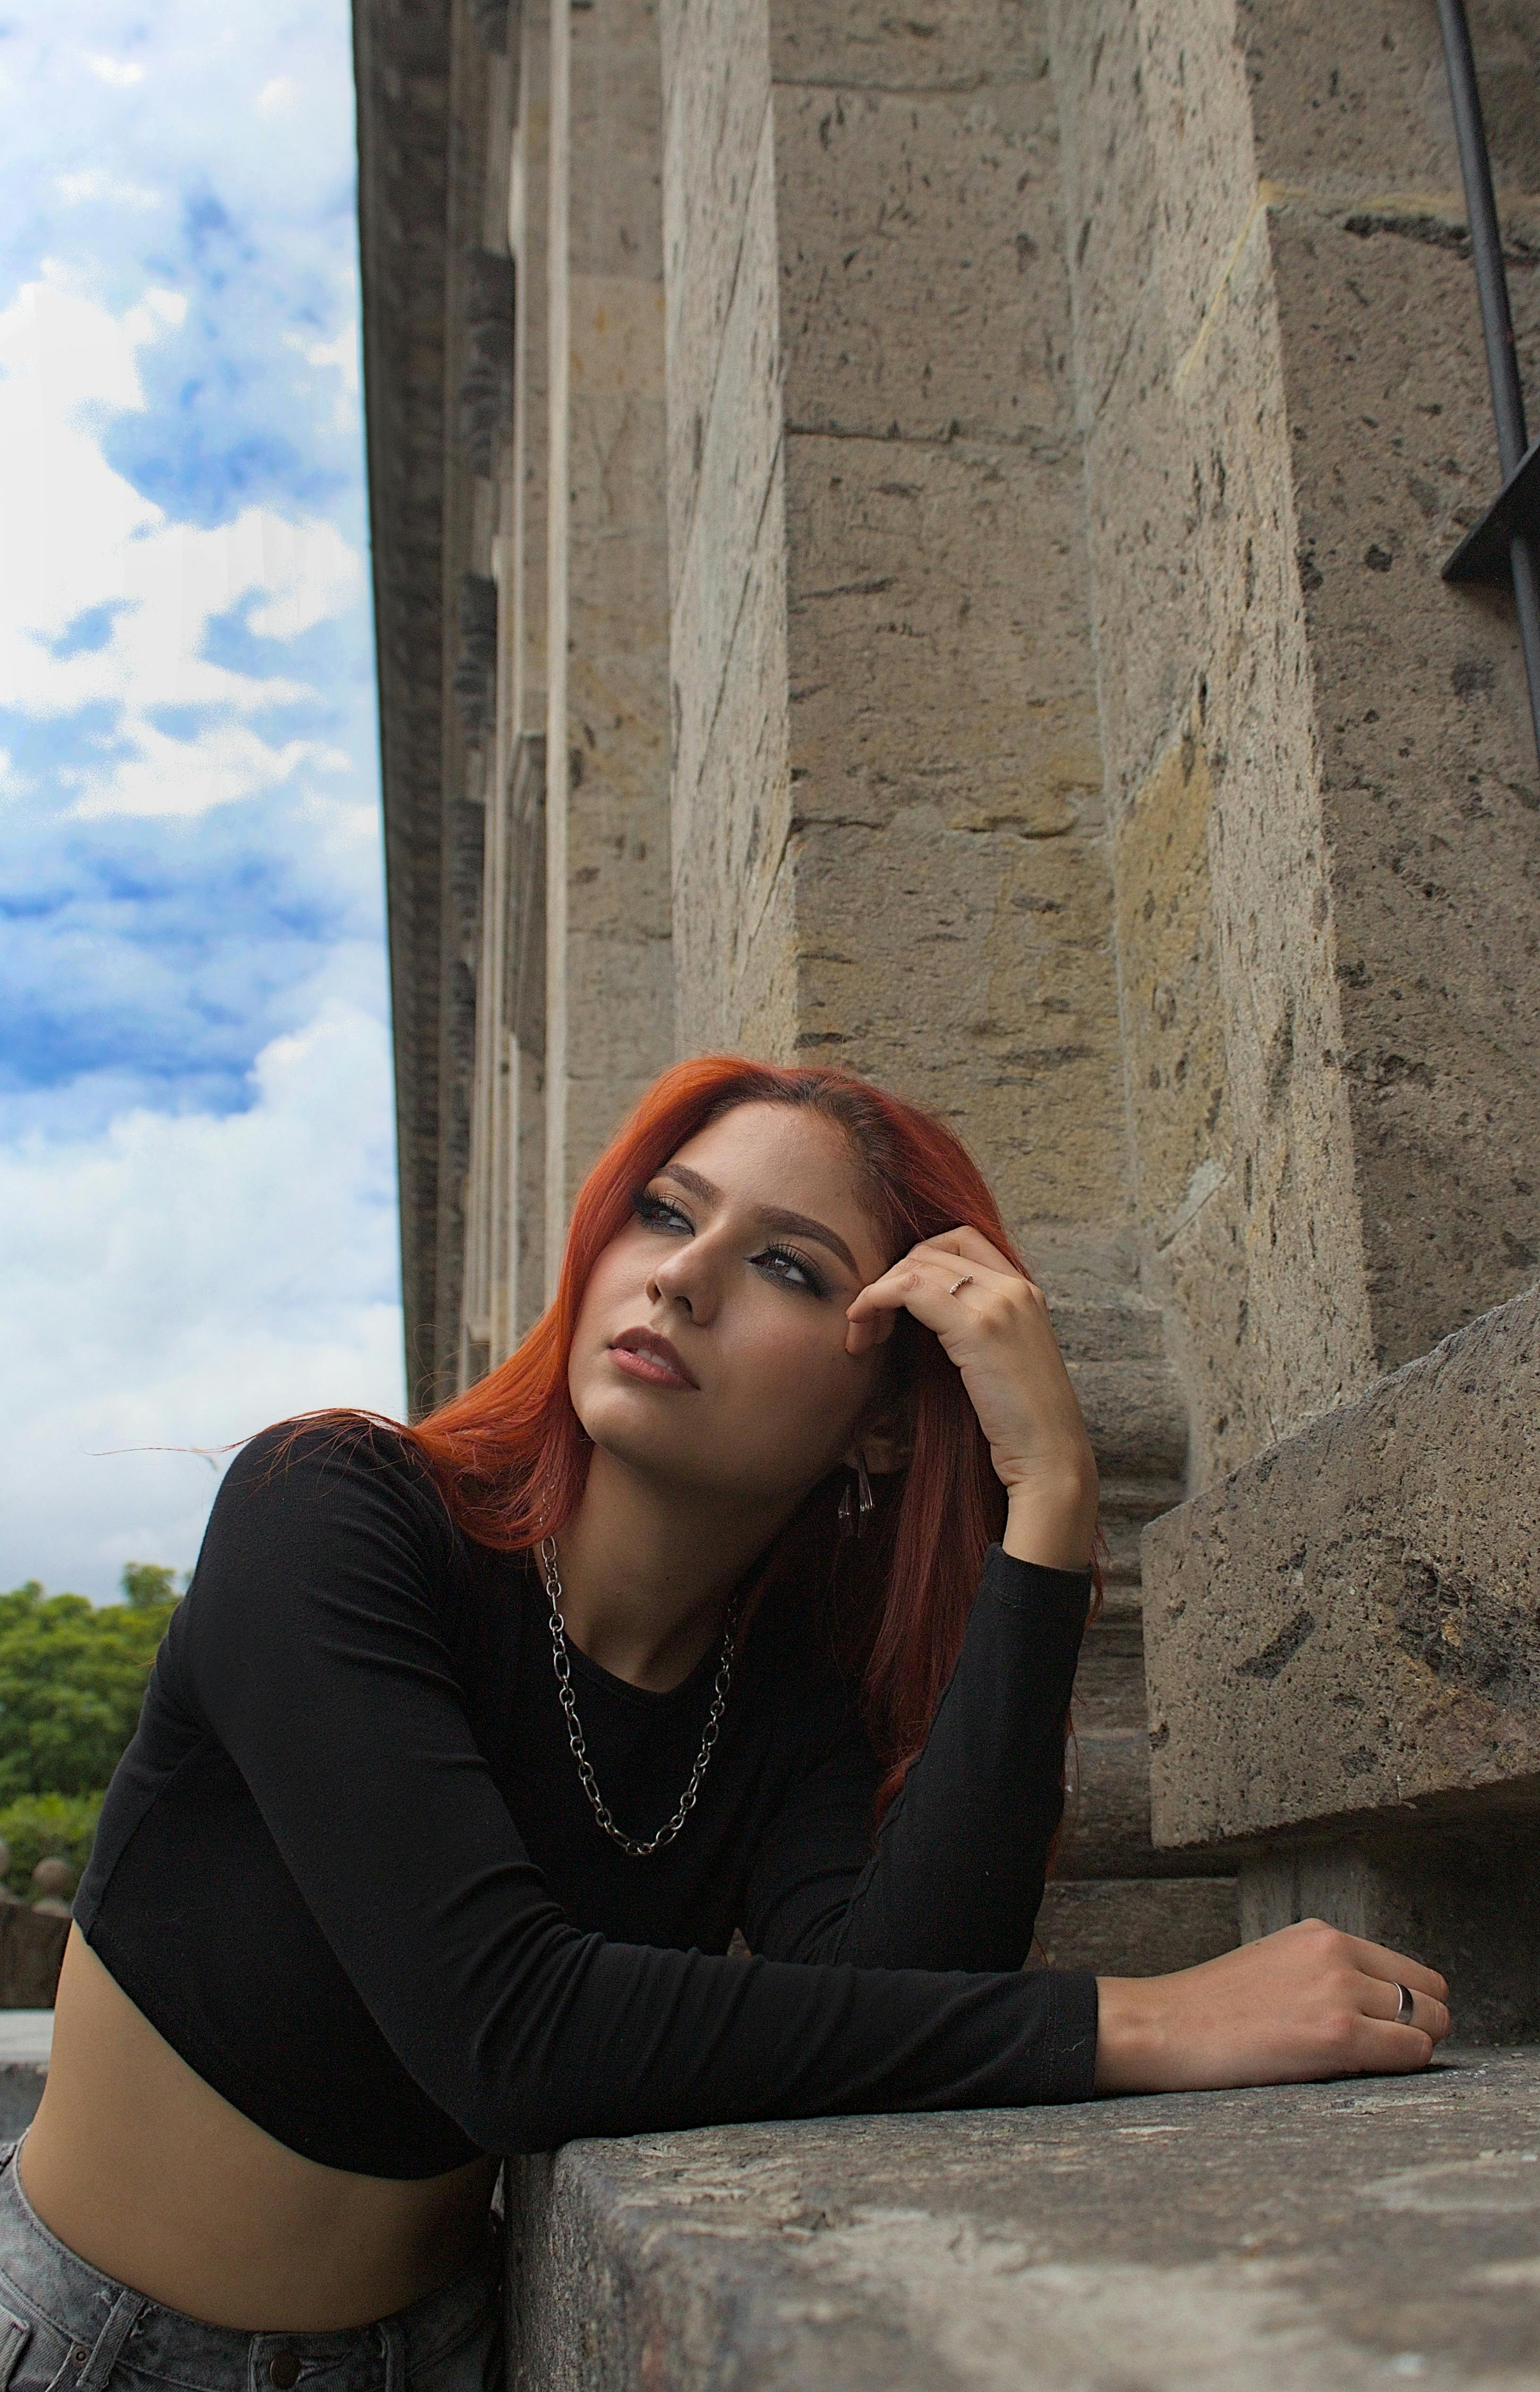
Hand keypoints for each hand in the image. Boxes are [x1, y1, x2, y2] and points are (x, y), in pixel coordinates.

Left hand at [844, 1226, 1097, 1568]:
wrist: (1050, 1459)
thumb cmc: (1018, 1423)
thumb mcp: (998, 1359)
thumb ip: (971, 1326)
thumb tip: (917, 1312)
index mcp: (1024, 1290)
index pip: (960, 1240)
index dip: (916, 1263)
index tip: (893, 1302)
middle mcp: (1015, 1286)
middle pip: (931, 1249)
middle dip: (890, 1277)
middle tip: (867, 1321)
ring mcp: (1000, 1302)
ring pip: (916, 1265)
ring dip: (876, 1292)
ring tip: (861, 1333)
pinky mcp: (979, 1327)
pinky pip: (909, 1288)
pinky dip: (876, 1299)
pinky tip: (862, 1327)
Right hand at [1094, 1918, 1451, 2092]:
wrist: (1164, 2026)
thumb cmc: (1211, 2008)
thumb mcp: (1275, 1965)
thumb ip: (1325, 1973)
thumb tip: (1376, 2006)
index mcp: (1320, 1935)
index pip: (1408, 1970)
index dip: (1411, 2005)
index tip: (1395, 2030)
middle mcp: (1336, 1954)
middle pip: (1429, 1993)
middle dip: (1424, 2026)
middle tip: (1392, 2053)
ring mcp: (1339, 1993)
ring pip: (1429, 2024)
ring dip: (1415, 2049)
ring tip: (1376, 2067)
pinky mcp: (1337, 2035)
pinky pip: (1410, 2053)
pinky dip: (1403, 2067)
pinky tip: (1365, 2074)